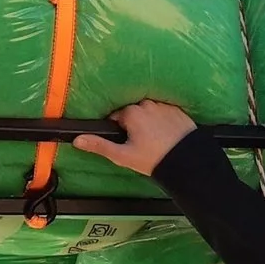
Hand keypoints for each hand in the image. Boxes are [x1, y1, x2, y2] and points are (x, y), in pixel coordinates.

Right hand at [74, 100, 197, 177]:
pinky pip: (165, 113)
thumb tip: (78, 139)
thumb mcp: (123, 155)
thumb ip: (100, 145)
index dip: (119, 131)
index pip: (117, 117)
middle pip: (133, 113)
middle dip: (134, 125)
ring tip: (156, 140)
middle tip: (142, 144)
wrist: (186, 160)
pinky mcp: (178, 110)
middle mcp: (147, 104)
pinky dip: (164, 121)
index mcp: (131, 112)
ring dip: (149, 122)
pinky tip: (167, 135)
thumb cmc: (153, 158)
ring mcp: (163, 105)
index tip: (127, 142)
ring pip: (149, 112)